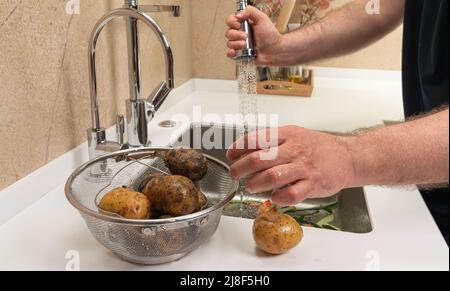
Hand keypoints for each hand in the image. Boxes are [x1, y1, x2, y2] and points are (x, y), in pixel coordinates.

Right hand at [225, 6, 284, 65]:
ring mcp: (240, 44)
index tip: (238, 24)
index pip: (231, 20)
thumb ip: (250, 11)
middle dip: (236, 35)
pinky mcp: (241, 54)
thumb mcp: (262, 18)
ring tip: (246, 45)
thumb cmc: (271, 36)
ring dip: (237, 44)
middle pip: (229, 32)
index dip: (232, 22)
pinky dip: (230, 53)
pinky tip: (235, 51)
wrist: (275, 51)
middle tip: (246, 36)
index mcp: (245, 24)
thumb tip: (238, 14)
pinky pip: (230, 53)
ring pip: (229, 43)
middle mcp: (241, 34)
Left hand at [226, 126, 355, 205]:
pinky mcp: (312, 185)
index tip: (231, 155)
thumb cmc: (317, 147)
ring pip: (272, 177)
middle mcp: (294, 150)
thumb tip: (244, 149)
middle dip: (240, 168)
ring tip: (250, 186)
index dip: (239, 147)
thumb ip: (271, 141)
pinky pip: (291, 194)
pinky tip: (274, 196)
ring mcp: (304, 168)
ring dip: (256, 183)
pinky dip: (278, 197)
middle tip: (234, 173)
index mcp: (287, 135)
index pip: (256, 138)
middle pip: (259, 159)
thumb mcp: (294, 135)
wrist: (348, 157)